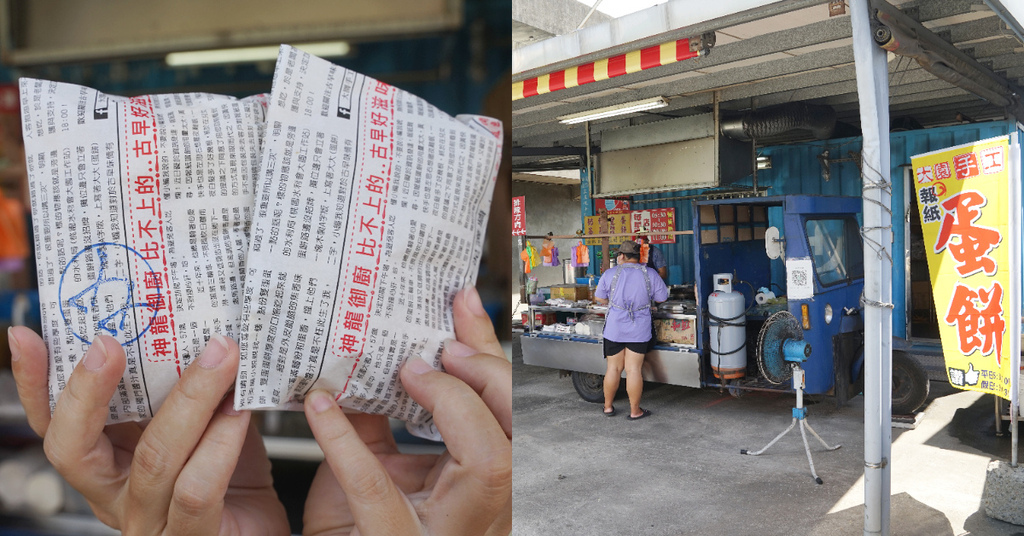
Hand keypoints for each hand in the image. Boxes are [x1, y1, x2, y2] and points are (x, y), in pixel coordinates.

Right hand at [9, 328, 289, 534]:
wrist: (262, 531)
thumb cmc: (232, 478)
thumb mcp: (202, 421)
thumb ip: (185, 383)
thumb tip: (194, 320)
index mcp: (109, 461)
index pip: (54, 423)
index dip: (36, 383)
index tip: (30, 336)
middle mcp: (117, 494)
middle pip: (75, 446)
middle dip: (90, 389)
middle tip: (115, 342)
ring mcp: (150, 521)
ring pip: (153, 459)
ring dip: (190, 398)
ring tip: (221, 356)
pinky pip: (196, 490)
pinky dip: (220, 444)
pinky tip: (240, 412)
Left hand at [302, 286, 511, 534]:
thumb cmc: (358, 533)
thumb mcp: (381, 467)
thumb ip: (386, 418)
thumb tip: (377, 354)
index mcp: (481, 485)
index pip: (510, 412)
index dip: (489, 356)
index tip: (460, 311)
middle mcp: (481, 511)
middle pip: (519, 434)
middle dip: (487, 377)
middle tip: (443, 350)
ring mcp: (448, 532)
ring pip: (491, 463)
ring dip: (453, 404)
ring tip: (410, 374)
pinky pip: (377, 490)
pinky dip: (346, 443)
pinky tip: (322, 408)